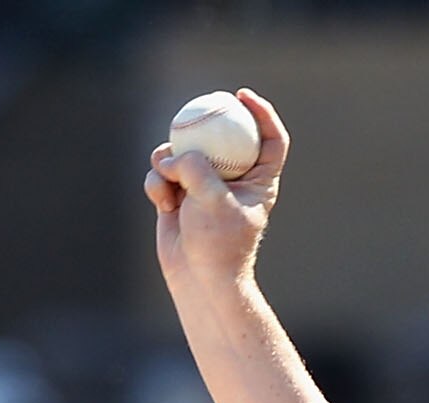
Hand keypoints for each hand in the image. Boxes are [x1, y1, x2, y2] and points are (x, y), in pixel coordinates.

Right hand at [145, 88, 286, 302]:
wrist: (198, 280)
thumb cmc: (217, 246)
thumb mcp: (213, 202)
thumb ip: (197, 170)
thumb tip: (176, 154)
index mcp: (259, 180)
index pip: (270, 139)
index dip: (261, 112)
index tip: (242, 95)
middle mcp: (233, 179)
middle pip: (220, 135)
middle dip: (200, 126)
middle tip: (190, 114)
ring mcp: (203, 185)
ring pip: (182, 152)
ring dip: (170, 161)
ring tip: (171, 182)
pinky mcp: (178, 194)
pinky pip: (161, 173)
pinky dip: (158, 184)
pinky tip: (163, 204)